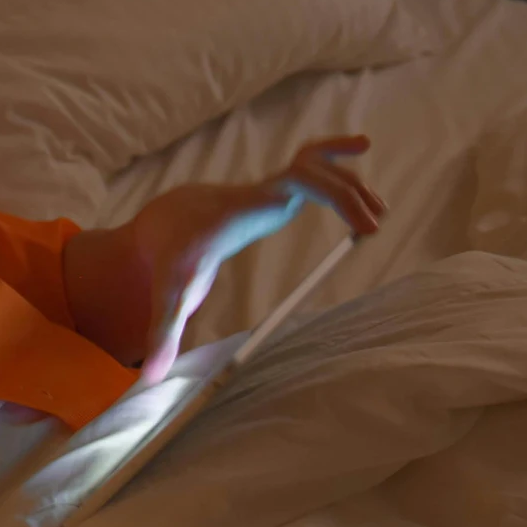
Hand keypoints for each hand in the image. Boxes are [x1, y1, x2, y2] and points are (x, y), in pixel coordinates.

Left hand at [129, 136, 382, 381]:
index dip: (331, 193)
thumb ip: (161, 336)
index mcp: (243, 212)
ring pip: (315, 165)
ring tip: (377, 215)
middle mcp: (260, 193)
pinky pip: (310, 161)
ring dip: (349, 183)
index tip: (360, 221)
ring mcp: (269, 188)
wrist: (164, 220)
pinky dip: (335, 154)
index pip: (293, 184)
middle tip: (373, 228)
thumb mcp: (167, 298)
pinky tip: (360, 147)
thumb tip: (149, 380)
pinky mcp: (276, 189)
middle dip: (347, 193)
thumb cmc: (171, 258)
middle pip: (312, 173)